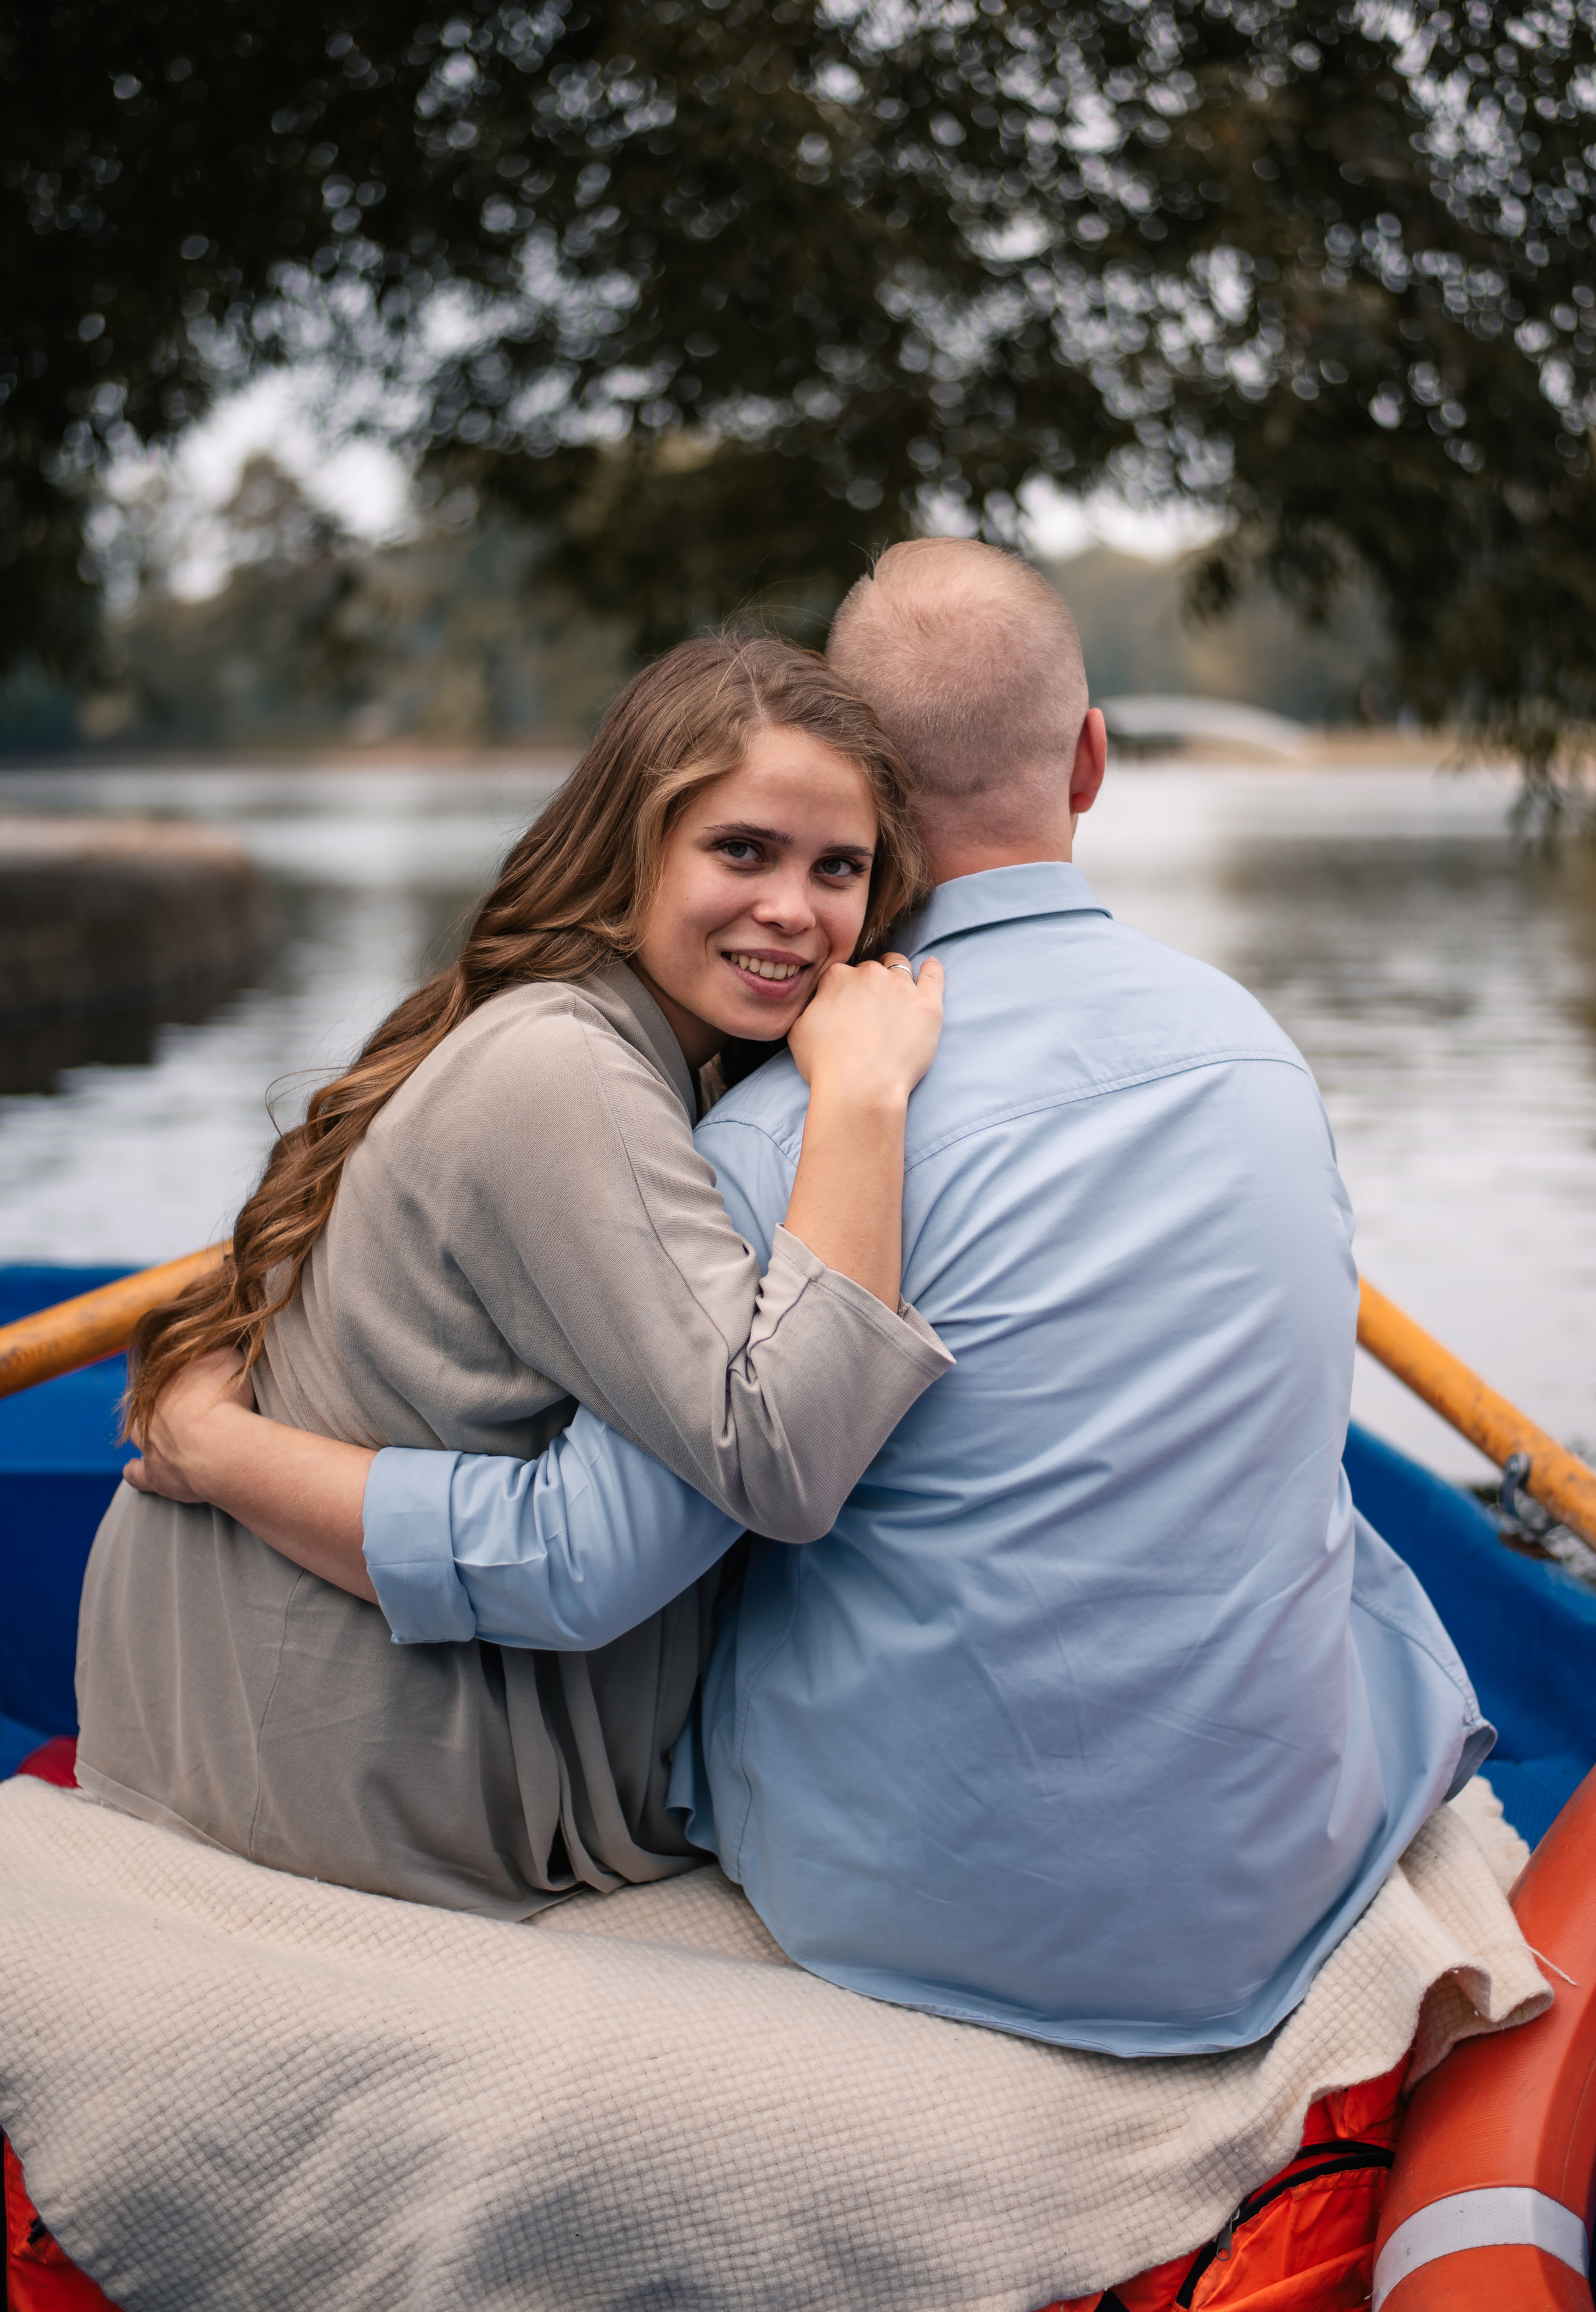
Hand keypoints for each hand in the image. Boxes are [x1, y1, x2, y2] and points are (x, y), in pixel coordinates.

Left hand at [123, 1347, 255, 1505]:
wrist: (219, 1444)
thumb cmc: (226, 1399)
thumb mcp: (228, 1358)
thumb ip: (216, 1351)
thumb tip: (214, 1347)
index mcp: (166, 1379)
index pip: (167, 1372)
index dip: (183, 1377)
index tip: (200, 1381)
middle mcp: (150, 1409)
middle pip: (148, 1401)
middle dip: (162, 1403)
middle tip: (184, 1406)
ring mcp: (149, 1443)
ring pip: (137, 1434)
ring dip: (146, 1432)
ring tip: (164, 1434)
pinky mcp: (154, 1475)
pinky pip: (136, 1474)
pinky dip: (136, 1471)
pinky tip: (135, 1470)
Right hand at [786, 952, 944, 1108]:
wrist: (860, 1088)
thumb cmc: (826, 1066)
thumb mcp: (799, 1030)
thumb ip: (811, 1006)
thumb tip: (820, 1001)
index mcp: (837, 977)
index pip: (843, 973)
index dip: (846, 990)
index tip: (848, 1006)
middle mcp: (870, 974)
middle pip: (873, 970)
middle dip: (872, 985)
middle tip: (872, 1010)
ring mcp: (901, 987)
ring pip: (901, 968)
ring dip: (898, 978)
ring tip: (898, 996)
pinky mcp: (927, 1004)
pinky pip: (933, 976)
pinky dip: (932, 970)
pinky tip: (930, 967)